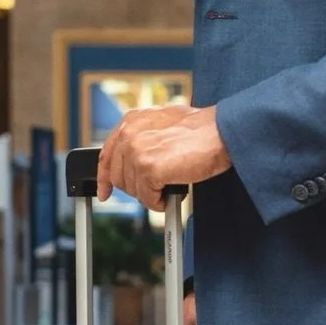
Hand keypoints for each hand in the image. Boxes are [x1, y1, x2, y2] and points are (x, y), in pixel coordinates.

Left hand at [97, 104, 230, 209]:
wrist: (220, 131)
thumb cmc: (201, 130)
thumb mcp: (164, 125)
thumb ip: (145, 139)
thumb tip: (138, 163)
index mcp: (130, 122)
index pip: (106, 156)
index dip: (105, 178)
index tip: (105, 192)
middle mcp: (129, 135)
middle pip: (119, 178)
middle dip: (137, 189)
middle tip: (158, 189)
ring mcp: (137, 151)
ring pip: (134, 191)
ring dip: (152, 195)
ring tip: (171, 186)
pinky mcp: (148, 169)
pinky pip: (147, 198)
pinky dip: (160, 202)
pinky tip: (174, 193)